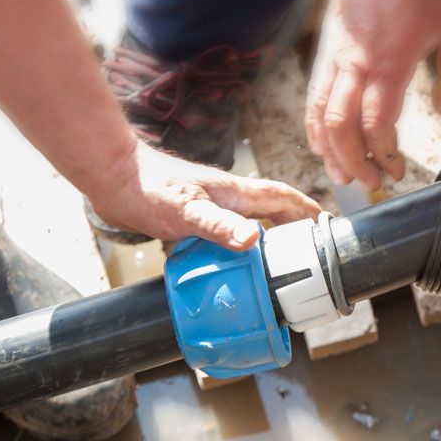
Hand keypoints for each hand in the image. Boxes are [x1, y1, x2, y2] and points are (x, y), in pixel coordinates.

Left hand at [88, 142, 322, 250]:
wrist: (113, 177)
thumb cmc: (149, 189)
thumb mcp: (187, 211)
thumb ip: (220, 226)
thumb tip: (253, 241)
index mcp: (238, 192)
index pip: (284, 198)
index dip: (308, 211)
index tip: (327, 228)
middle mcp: (230, 197)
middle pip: (274, 209)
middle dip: (295, 227)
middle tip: (310, 252)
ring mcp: (213, 205)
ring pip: (253, 220)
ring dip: (270, 236)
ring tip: (280, 261)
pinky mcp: (196, 216)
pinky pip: (230, 231)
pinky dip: (240, 245)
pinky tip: (234, 262)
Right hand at [306, 0, 440, 190]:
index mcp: (390, 61)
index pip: (377, 123)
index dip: (383, 154)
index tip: (396, 170)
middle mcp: (356, 64)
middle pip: (341, 127)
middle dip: (352, 162)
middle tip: (368, 181)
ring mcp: (335, 57)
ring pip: (319, 115)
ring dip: (329, 150)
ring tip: (343, 173)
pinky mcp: (326, 49)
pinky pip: (313, 96)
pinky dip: (314, 125)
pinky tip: (323, 142)